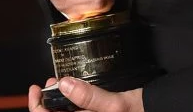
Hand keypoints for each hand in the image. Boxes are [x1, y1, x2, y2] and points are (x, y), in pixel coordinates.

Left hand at [28, 77, 143, 111]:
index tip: (36, 89)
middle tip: (47, 83)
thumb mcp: (115, 105)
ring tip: (58, 85)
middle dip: (48, 101)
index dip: (37, 108)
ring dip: (58, 102)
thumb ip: (90, 97)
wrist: (156, 111)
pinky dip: (70, 105)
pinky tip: (72, 93)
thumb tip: (66, 84)